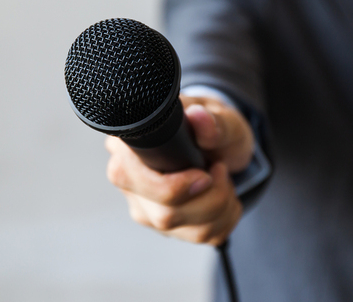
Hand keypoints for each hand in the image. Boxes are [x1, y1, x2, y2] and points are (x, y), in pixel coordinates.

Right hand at [105, 95, 254, 245]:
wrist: (222, 143)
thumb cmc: (211, 125)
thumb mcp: (219, 115)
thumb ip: (212, 120)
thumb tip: (200, 119)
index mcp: (128, 147)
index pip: (128, 177)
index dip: (171, 184)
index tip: (205, 171)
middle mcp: (129, 179)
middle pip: (162, 213)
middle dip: (208, 197)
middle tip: (220, 168)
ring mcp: (144, 206)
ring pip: (183, 229)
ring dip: (219, 207)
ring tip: (225, 180)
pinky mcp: (164, 226)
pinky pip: (198, 236)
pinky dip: (224, 219)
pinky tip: (225, 197)